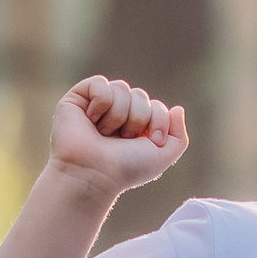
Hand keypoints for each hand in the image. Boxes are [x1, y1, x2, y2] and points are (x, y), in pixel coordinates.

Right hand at [50, 75, 189, 193]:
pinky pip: (99, 83)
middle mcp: (116, 113)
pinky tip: (91, 120)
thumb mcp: (162, 156)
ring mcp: (96, 105)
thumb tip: (177, 108)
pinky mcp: (77, 99)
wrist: (93, 174)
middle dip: (137, 119)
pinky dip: (101, 102)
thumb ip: (179, 136)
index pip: (156, 105)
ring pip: (121, 88)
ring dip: (118, 115)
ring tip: (104, 134)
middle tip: (122, 140)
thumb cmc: (125, 169)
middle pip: (140, 95)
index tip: (152, 142)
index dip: (158, 121)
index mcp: (136, 125)